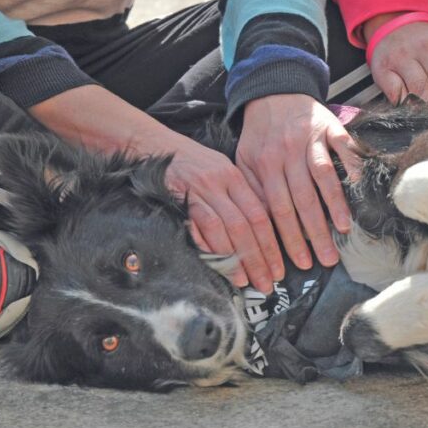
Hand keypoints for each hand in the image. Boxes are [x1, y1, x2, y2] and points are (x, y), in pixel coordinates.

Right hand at [30, 85, 282, 292]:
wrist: (149, 144)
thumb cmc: (188, 162)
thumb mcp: (220, 170)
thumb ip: (240, 196)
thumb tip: (262, 228)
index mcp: (233, 176)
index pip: (259, 215)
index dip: (271, 245)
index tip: (278, 269)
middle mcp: (218, 183)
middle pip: (245, 226)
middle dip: (258, 258)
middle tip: (266, 284)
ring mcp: (196, 191)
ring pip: (223, 229)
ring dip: (235, 259)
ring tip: (245, 281)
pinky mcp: (175, 199)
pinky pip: (195, 227)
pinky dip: (207, 248)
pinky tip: (216, 266)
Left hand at [237, 93, 362, 270]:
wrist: (274, 90)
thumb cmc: (261, 134)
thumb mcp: (244, 160)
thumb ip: (253, 190)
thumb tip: (261, 227)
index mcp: (264, 165)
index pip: (277, 210)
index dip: (289, 239)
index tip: (300, 263)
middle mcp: (287, 153)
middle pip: (301, 200)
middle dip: (314, 233)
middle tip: (327, 259)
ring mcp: (310, 139)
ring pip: (322, 177)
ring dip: (335, 206)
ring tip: (344, 231)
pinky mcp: (330, 127)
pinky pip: (344, 149)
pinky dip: (353, 167)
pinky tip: (360, 189)